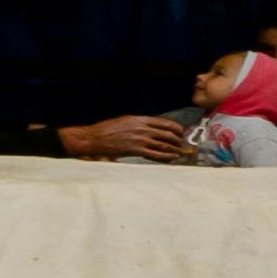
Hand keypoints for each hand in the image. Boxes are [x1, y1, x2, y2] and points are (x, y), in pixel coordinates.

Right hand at [63, 115, 195, 162]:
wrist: (94, 138)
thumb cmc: (107, 129)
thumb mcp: (126, 120)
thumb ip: (140, 123)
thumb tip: (152, 127)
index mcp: (141, 119)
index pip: (165, 123)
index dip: (177, 129)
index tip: (181, 133)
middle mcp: (143, 128)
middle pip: (168, 134)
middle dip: (178, 140)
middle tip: (182, 145)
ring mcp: (140, 139)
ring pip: (164, 145)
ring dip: (175, 149)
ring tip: (180, 153)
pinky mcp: (135, 150)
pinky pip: (155, 155)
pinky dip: (166, 157)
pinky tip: (172, 158)